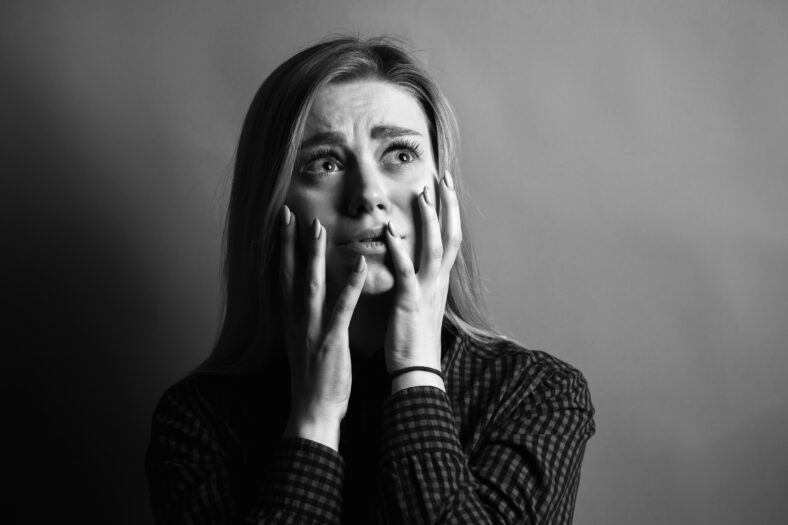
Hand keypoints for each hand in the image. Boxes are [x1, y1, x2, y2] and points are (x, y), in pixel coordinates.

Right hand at [279, 205, 367, 449]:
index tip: (281, 223)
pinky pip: (341, 308)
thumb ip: (304, 319)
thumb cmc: (313, 378)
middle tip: (289, 213)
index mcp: (290, 320)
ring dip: (313, 254)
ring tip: (317, 226)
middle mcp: (296, 320)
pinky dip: (349, 284)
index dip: (280, 248)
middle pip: (290, 273)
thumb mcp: (304, 343)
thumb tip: (306, 300)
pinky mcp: (331, 340)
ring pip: (311, 284)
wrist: (313, 410)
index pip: (282, 277)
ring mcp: (312, 329)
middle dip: (289, 242)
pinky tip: (358, 264)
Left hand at [384, 171, 461, 387]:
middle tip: (442, 177)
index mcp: (438, 282)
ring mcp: (427, 291)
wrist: (416, 372)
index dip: (449, 212)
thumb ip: (418, 282)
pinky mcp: (411, 303)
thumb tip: (414, 265)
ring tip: (422, 194)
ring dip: (428, 220)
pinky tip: (390, 231)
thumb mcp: (420, 305)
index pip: (449, 239)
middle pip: (449, 236)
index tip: (443, 187)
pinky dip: (400, 249)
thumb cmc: (413, 340)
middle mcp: (438, 282)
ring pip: (433, 248)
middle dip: (447, 206)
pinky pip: (407, 271)